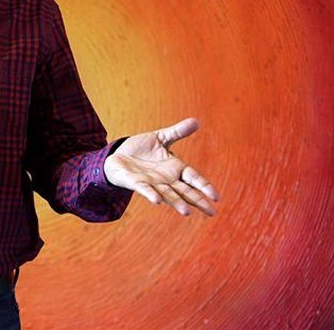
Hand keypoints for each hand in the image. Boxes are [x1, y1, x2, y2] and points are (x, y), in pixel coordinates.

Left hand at [103, 118, 219, 215]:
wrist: (118, 155)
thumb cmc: (141, 149)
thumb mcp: (161, 138)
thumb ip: (177, 132)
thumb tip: (196, 121)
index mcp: (175, 168)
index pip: (193, 178)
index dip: (204, 186)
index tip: (216, 196)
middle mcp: (166, 179)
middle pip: (185, 191)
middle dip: (197, 200)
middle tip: (211, 212)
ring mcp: (152, 183)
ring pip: (168, 194)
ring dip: (177, 203)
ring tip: (187, 212)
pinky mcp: (136, 183)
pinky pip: (145, 190)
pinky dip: (151, 194)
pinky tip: (157, 201)